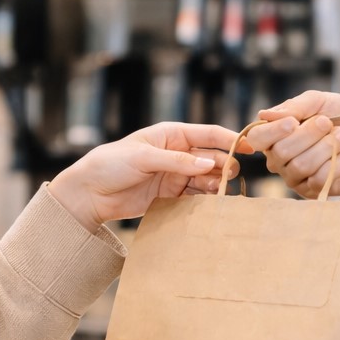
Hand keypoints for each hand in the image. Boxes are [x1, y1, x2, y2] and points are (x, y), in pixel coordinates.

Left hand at [48, 123, 248, 229]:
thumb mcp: (143, 158)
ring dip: (215, 185)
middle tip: (228, 177)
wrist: (89, 193)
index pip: (208, 134)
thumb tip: (210, 163)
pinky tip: (208, 205)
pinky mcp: (171, 196)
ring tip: (218, 193)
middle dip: (224, 166)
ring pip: (206, 179)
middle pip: (212, 158)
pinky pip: (195, 197)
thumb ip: (178, 161)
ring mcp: (175, 175)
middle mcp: (177, 154)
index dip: (230, 139)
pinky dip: (204, 200)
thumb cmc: (111, 164)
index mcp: (171, 135)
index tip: (249, 147)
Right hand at [245, 91, 339, 199]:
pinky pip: (318, 180)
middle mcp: (279, 159)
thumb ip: (294, 106)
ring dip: (327, 147)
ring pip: (300, 166)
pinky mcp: (314, 191)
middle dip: (309, 135)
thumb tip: (264, 115)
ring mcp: (295, 177)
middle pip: (281, 152)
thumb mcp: (319, 101)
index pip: (257, 138)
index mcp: (275, 135)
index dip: (273, 131)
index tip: (293, 122)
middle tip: (328, 123)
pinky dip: (337, 163)